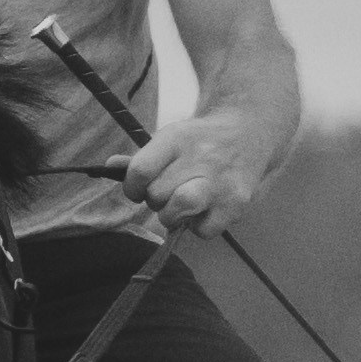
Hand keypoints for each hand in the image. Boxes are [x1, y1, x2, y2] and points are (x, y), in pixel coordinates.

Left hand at [123, 110, 268, 235]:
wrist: (250, 131)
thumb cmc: (201, 141)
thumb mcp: (171, 139)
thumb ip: (142, 158)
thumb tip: (110, 167)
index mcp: (178, 138)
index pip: (140, 171)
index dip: (131, 187)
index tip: (138, 189)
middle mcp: (200, 157)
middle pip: (156, 194)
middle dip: (156, 199)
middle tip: (167, 193)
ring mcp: (219, 182)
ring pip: (178, 210)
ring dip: (172, 215)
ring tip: (180, 206)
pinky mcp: (236, 203)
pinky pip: (203, 230)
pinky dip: (199, 226)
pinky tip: (205, 210)